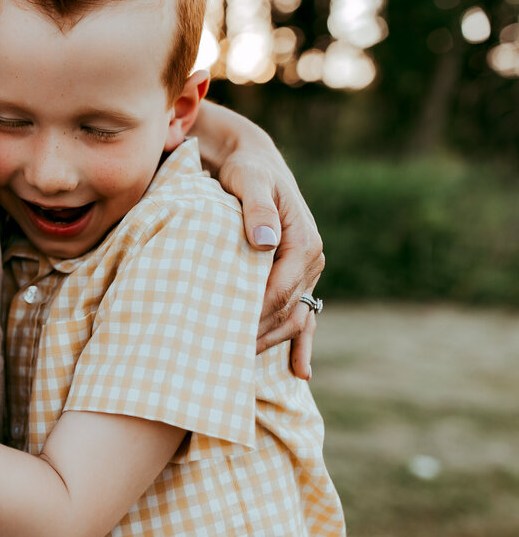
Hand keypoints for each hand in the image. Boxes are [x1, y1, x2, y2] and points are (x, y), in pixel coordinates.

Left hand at [216, 147, 323, 380]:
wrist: (254, 164)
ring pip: (294, 318)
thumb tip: (264, 240)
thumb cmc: (247, 171)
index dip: (256, 314)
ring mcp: (306, 272)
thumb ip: (256, 208)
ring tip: (241, 365)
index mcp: (304, 242)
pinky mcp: (296, 277)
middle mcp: (311, 261)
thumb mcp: (250, 180)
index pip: (280, 290)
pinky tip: (301, 372)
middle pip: (288, 310)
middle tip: (226, 358)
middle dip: (260, 335)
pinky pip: (304, 315)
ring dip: (271, 342)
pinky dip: (302, 343)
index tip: (228, 333)